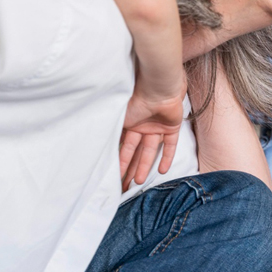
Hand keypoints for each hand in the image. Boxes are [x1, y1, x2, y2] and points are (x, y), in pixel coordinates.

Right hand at [118, 72, 185, 189]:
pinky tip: (162, 171)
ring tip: (138, 182)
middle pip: (136, 151)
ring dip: (144, 165)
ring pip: (150, 150)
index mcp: (130, 122)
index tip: (114, 175)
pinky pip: (170, 145)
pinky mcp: (172, 126)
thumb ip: (113, 130)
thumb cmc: (136, 97)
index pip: (123, 145)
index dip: (119, 161)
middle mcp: (143, 125)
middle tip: (125, 184)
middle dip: (130, 167)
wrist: (157, 86)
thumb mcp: (119, 115)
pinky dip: (166, 157)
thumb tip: (99, 145)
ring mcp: (157, 126)